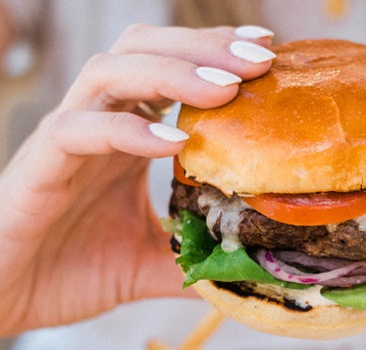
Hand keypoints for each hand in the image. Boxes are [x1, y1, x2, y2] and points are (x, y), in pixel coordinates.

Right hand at [0, 24, 275, 334]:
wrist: (6, 300)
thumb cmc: (73, 271)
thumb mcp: (152, 261)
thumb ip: (195, 256)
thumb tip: (249, 266)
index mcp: (128, 134)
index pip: (172, 68)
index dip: (217, 53)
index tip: (268, 52)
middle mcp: (99, 121)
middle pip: (145, 49)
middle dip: (204, 47)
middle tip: (259, 57)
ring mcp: (67, 137)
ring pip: (111, 73)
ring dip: (171, 73)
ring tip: (225, 86)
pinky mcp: (39, 164)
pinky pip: (78, 128)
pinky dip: (127, 129)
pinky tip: (172, 142)